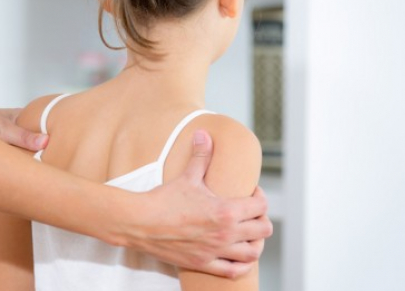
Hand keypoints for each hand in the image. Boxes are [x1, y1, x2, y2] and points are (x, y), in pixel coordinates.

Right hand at [123, 131, 272, 277]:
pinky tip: (237, 256)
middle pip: (263, 230)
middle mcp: (226, 233)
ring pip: (253, 253)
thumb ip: (201, 156)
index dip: (260, 197)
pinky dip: (241, 265)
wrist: (140, 223)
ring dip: (255, 243)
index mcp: (226, 211)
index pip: (261, 206)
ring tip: (248, 235)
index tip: (251, 193)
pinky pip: (233, 271)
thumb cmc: (164, 199)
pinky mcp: (204, 264)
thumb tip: (204, 134)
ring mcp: (216, 251)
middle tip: (250, 213)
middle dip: (261, 219)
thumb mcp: (187, 176)